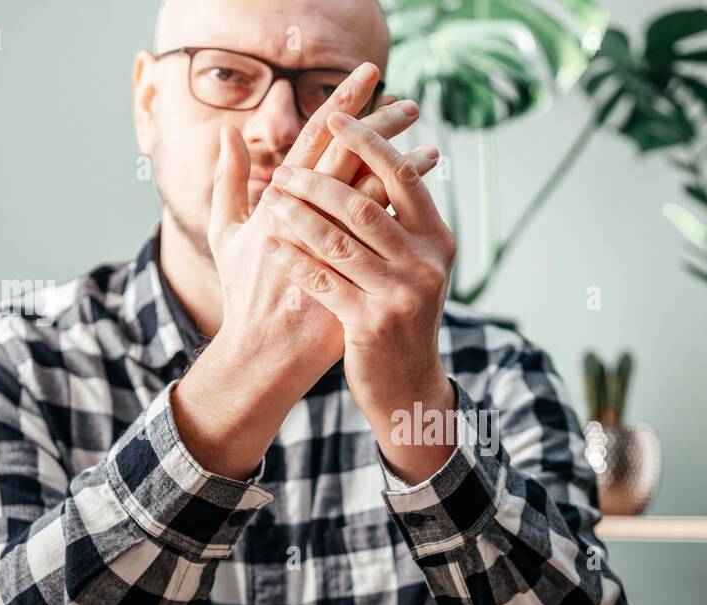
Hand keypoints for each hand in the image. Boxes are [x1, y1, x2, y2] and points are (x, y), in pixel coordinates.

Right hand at [171, 65, 421, 479]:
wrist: (264, 353)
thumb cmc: (244, 292)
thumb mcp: (225, 234)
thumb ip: (227, 181)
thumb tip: (229, 134)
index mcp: (275, 202)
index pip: (314, 140)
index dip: (341, 106)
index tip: (367, 80)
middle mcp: (306, 219)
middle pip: (352, 157)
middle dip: (381, 125)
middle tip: (408, 103)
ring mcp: (333, 250)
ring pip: (375, 194)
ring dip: (404, 167)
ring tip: (429, 146)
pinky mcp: (356, 275)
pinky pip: (388, 237)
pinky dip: (407, 212)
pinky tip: (428, 199)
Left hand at [260, 112, 457, 483]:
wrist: (409, 386)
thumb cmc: (402, 316)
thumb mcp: (415, 267)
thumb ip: (399, 216)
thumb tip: (380, 156)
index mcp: (436, 241)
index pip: (403, 177)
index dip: (370, 141)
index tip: (337, 115)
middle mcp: (424, 264)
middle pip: (364, 204)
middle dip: (318, 180)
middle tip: (283, 167)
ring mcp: (399, 295)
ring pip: (338, 241)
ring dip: (298, 214)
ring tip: (270, 196)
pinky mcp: (370, 323)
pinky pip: (323, 280)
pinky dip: (295, 258)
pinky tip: (272, 244)